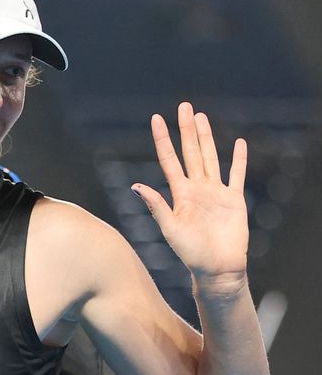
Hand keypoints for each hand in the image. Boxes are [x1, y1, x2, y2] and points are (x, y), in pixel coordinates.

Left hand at [132, 102, 248, 292]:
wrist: (217, 268)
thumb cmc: (190, 252)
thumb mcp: (170, 228)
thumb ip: (156, 205)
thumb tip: (135, 186)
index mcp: (180, 193)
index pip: (169, 159)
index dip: (163, 139)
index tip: (156, 118)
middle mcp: (197, 188)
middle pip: (191, 152)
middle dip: (187, 130)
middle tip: (184, 106)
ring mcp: (216, 192)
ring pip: (211, 157)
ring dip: (207, 137)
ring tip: (201, 117)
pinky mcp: (234, 200)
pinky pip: (237, 175)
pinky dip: (238, 159)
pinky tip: (238, 143)